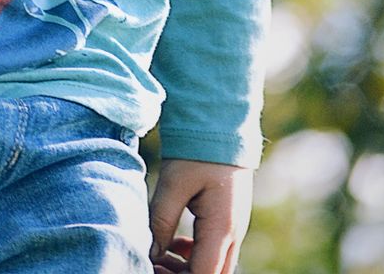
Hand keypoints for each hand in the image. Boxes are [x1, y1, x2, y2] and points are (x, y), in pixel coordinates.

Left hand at [148, 157, 253, 273]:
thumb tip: (149, 254)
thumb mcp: (173, 182)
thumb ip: (161, 220)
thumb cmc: (197, 150)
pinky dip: (195, 255)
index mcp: (222, 227)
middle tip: (154, 265)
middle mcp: (234, 233)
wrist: (221, 124)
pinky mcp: (228, 219)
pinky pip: (215, 250)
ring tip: (159, 255)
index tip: (152, 269)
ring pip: (214, 265)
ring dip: (188, 268)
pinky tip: (176, 243)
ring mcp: (234, 227)